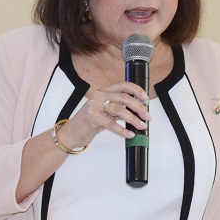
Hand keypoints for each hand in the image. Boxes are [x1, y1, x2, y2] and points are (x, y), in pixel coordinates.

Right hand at [15, 81, 150, 202]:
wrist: (72, 132)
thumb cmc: (90, 122)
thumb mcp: (105, 111)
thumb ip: (118, 108)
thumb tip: (138, 110)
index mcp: (103, 91)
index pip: (122, 85)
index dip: (136, 89)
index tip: (146, 98)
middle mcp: (99, 96)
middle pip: (124, 98)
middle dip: (138, 107)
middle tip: (147, 116)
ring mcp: (94, 106)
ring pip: (119, 110)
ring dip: (133, 119)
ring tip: (141, 126)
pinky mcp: (92, 118)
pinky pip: (111, 123)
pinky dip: (122, 130)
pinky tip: (129, 134)